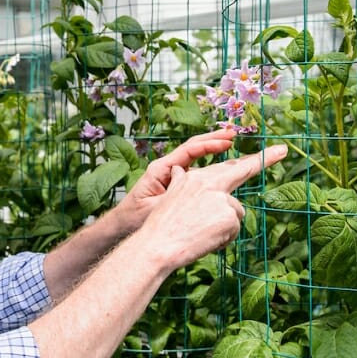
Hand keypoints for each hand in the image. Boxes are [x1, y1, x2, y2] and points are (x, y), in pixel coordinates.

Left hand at [113, 129, 239, 233]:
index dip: (210, 144)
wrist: (122, 224)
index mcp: (161, 168)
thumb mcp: (155, 208)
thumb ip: (174, 198)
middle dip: (213, 139)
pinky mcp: (175, 183)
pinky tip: (222, 164)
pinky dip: (208, 164)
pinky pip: (195, 170)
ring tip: (231, 142)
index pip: (189, 150)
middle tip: (233, 133)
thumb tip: (199, 193)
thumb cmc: (134, 217)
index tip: (228, 141)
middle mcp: (167, 167)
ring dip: (212, 148)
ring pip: (195, 156)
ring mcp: (171, 174)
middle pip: (193, 147)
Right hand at [133, 143, 287, 271]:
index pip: (232, 167)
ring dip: (224, 226)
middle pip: (241, 176)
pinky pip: (233, 231)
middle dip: (265, 159)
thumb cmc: (162, 225)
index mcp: (199, 178)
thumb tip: (179, 169)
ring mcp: (223, 200)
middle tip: (283, 150)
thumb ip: (181, 182)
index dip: (259, 158)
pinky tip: (206, 240)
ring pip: (235, 214)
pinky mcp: (230, 218)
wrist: (158, 246)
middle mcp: (213, 185)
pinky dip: (222, 239)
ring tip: (201, 233)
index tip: (280, 150)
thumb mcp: (170, 197)